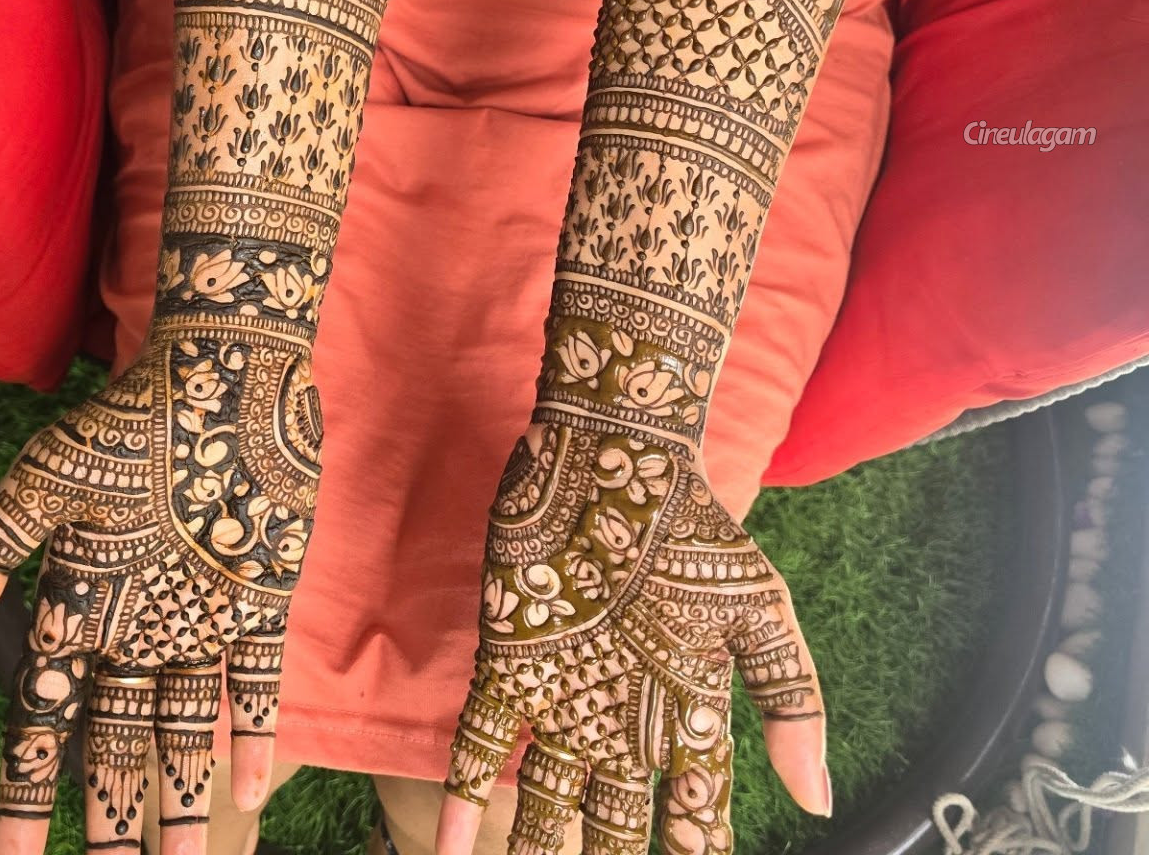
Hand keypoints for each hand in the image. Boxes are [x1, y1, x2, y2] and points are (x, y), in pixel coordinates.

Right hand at [0, 325, 321, 853]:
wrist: (226, 373)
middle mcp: (136, 628)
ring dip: (182, 803)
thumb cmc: (129, 421)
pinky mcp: (258, 600)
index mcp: (79, 604)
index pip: (43, 722)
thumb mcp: (47, 481)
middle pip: (116, 748)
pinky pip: (253, 684)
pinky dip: (251, 736)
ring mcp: (200, 618)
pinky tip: (250, 794)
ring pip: (183, 733)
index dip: (25, 796)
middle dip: (112, 823)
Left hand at [438, 420, 828, 854]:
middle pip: (614, 827)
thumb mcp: (761, 608)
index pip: (694, 813)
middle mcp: (621, 717)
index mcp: (684, 709)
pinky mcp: (510, 661)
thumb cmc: (694, 528)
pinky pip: (483, 744)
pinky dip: (466, 799)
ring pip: (546, 802)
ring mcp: (562, 693)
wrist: (617, 456)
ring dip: (534, 854)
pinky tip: (454, 851)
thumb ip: (790, 700)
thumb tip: (816, 802)